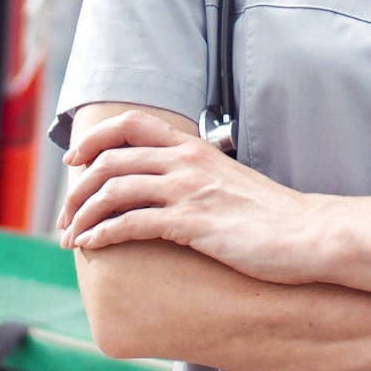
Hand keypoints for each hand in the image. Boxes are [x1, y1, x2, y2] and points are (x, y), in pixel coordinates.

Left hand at [57, 109, 323, 284]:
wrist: (306, 232)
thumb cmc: (270, 212)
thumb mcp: (226, 178)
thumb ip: (195, 172)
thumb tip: (165, 181)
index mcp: (192, 147)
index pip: (129, 124)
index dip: (94, 138)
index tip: (74, 161)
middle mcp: (185, 162)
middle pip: (109, 159)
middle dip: (76, 188)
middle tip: (64, 214)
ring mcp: (187, 191)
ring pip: (112, 190)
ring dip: (82, 214)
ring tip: (71, 236)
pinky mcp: (191, 223)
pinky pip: (130, 223)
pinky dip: (102, 233)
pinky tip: (92, 245)